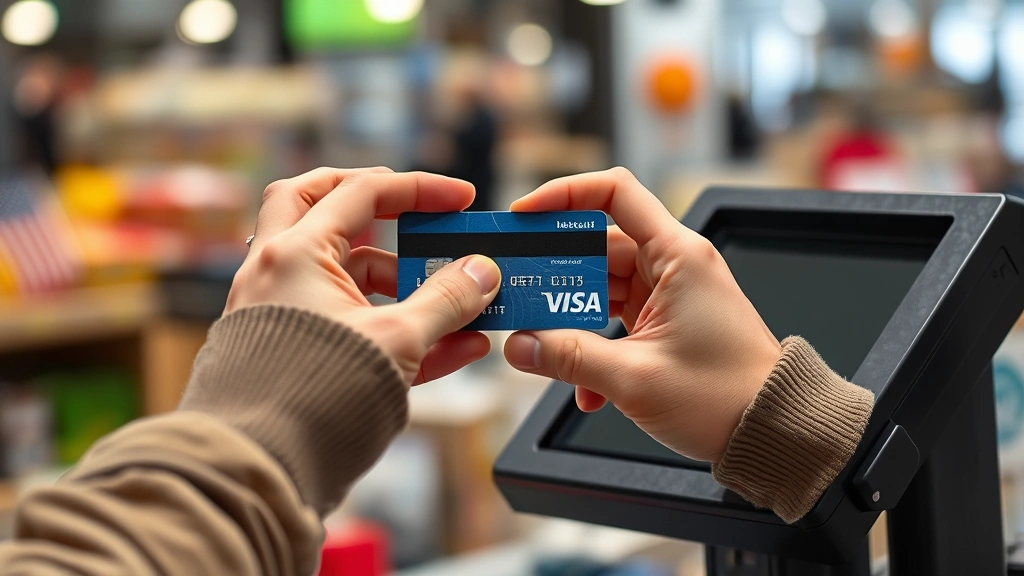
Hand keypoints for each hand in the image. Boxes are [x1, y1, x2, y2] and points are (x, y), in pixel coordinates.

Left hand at [227, 167, 500, 384]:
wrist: (261, 470)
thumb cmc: (313, 399)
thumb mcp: (396, 340)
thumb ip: (446, 300)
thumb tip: (482, 272)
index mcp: (294, 254)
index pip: (361, 193)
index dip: (419, 190)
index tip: (460, 199)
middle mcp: (276, 273)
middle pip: (319, 203)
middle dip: (371, 201)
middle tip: (412, 208)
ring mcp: (280, 311)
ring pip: (342, 274)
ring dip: (400, 282)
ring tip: (457, 304)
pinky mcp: (294, 352)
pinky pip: (349, 324)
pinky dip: (393, 326)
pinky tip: (451, 347)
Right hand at [503, 168, 780, 462]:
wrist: (773, 431)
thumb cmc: (728, 397)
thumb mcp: (635, 378)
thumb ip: (569, 357)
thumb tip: (521, 346)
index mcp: (677, 256)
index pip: (615, 192)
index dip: (564, 193)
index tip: (526, 214)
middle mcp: (674, 266)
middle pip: (597, 246)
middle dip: (555, 272)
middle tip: (519, 290)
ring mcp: (670, 294)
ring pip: (602, 286)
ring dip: (572, 318)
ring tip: (545, 344)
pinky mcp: (667, 322)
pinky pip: (616, 319)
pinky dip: (595, 347)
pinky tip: (587, 388)